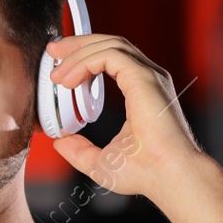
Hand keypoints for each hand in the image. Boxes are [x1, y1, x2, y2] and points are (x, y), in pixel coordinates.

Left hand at [44, 34, 206, 199]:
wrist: (169, 178)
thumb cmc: (147, 173)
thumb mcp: (100, 162)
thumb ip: (79, 151)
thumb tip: (61, 141)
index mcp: (141, 92)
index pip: (111, 59)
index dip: (84, 57)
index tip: (59, 67)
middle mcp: (147, 79)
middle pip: (110, 44)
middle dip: (78, 44)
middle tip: (52, 51)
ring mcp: (148, 76)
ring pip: (109, 45)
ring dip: (78, 53)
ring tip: (56, 74)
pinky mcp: (143, 78)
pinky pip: (110, 56)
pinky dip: (85, 62)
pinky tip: (68, 80)